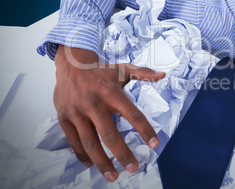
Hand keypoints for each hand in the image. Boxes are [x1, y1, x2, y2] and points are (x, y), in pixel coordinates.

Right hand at [54, 45, 165, 181]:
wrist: (71, 65)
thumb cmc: (100, 71)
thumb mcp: (122, 69)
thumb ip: (143, 73)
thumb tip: (163, 74)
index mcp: (111, 93)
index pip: (132, 114)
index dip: (144, 130)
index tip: (154, 144)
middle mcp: (94, 104)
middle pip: (109, 134)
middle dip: (122, 154)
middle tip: (133, 168)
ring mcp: (77, 112)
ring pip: (90, 142)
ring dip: (102, 162)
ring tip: (113, 176)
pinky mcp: (64, 118)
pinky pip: (74, 141)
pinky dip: (82, 155)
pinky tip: (91, 164)